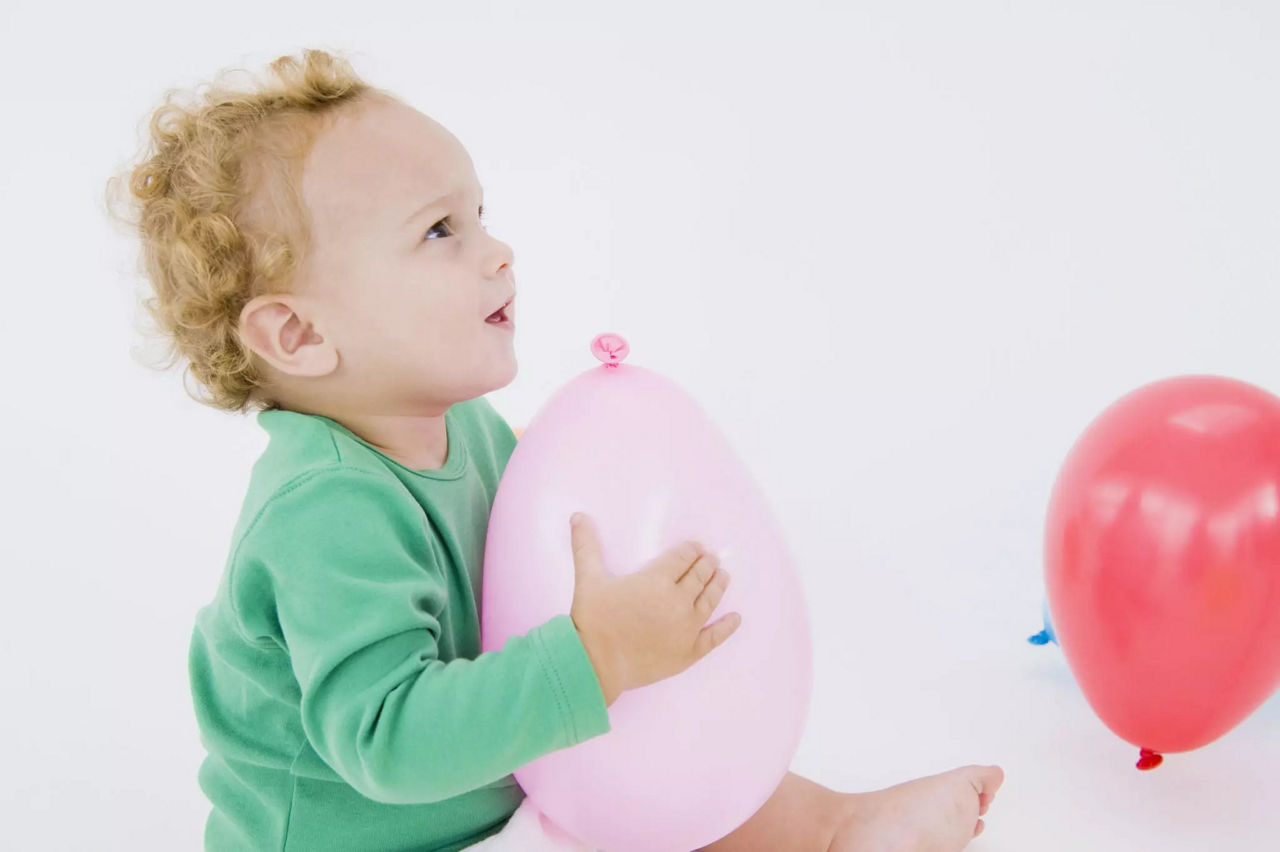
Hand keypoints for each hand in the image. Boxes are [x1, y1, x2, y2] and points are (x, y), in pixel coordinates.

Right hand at [568, 512, 741, 704]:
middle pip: (700, 575)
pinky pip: (714, 637)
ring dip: (718, 585)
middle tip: (711, 558)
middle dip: (707, 564)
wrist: (594, 663)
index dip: (692, 550)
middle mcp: (677, 601)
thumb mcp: (588, 578)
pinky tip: (735, 618)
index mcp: (657, 580)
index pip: (683, 557)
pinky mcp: (688, 652)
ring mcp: (686, 628)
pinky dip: (727, 627)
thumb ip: (586, 546)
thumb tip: (578, 516)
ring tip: (723, 576)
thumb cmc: (592, 620)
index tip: (697, 546)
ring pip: (710, 600)